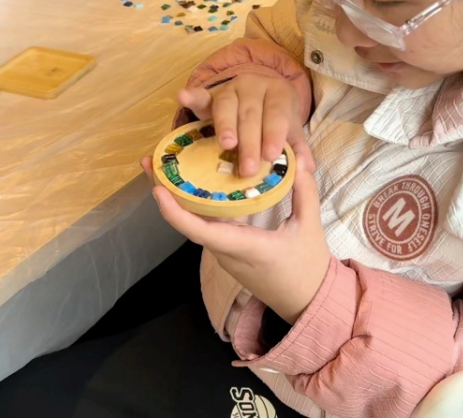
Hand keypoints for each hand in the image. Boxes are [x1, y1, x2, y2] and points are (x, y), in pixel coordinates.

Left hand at [142, 156, 329, 324]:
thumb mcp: (310, 228)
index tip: (158, 189)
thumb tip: (298, 163)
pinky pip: (207, 225)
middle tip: (151, 161)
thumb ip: (305, 193)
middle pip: (187, 222)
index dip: (175, 212)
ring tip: (169, 165)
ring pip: (194, 223)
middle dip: (166, 192)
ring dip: (178, 196)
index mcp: (244, 247)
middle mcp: (226, 250)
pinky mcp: (228, 249)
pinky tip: (197, 181)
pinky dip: (196, 203)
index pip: (200, 232)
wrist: (305, 301)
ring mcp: (224, 251)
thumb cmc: (306, 269)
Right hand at [180, 74, 314, 177]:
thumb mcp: (290, 130)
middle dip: (250, 142)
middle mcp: (254, 86)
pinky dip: (192, 96)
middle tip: (248, 168)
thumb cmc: (276, 118)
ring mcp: (231, 88)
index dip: (274, 134)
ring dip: (225, 126)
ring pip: (227, 105)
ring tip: (226, 145)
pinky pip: (201, 95)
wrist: (260, 95)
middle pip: (251, 114)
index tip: (271, 155)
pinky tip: (183, 96)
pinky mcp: (211, 94)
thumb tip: (306, 169)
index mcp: (278, 93)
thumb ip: (297, 148)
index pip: (277, 113)